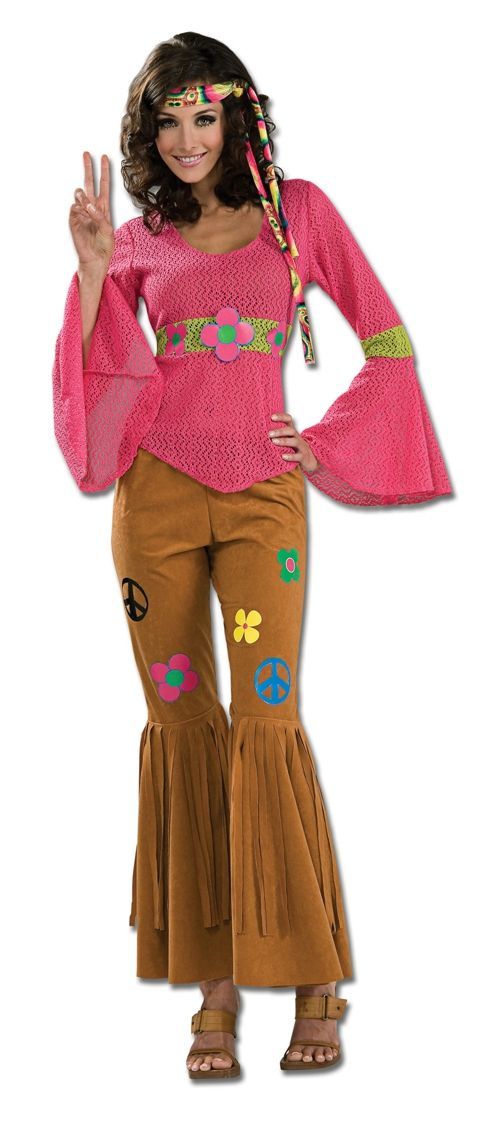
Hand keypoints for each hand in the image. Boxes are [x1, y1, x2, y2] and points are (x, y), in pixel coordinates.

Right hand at [69, 152, 114, 273]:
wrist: (95, 259)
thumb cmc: (104, 246)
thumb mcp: (108, 230)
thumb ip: (100, 216)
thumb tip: (87, 205)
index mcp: (103, 208)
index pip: (103, 186)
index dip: (104, 172)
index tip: (104, 157)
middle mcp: (92, 207)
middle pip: (89, 183)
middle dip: (88, 168)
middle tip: (86, 153)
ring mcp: (82, 212)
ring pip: (80, 194)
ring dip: (84, 198)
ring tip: (87, 208)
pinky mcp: (73, 219)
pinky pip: (74, 207)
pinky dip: (79, 210)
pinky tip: (83, 217)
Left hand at [268, 413, 318, 473]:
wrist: (309, 459)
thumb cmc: (293, 448)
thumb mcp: (286, 439)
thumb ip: (276, 435)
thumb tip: (259, 432)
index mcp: (292, 432)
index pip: (288, 420)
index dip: (281, 417)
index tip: (272, 417)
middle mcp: (297, 437)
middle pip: (291, 431)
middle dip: (280, 431)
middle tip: (269, 434)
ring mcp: (301, 447)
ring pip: (294, 442)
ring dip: (284, 441)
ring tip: (274, 442)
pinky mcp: (303, 457)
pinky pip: (298, 456)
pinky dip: (291, 456)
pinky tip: (283, 456)